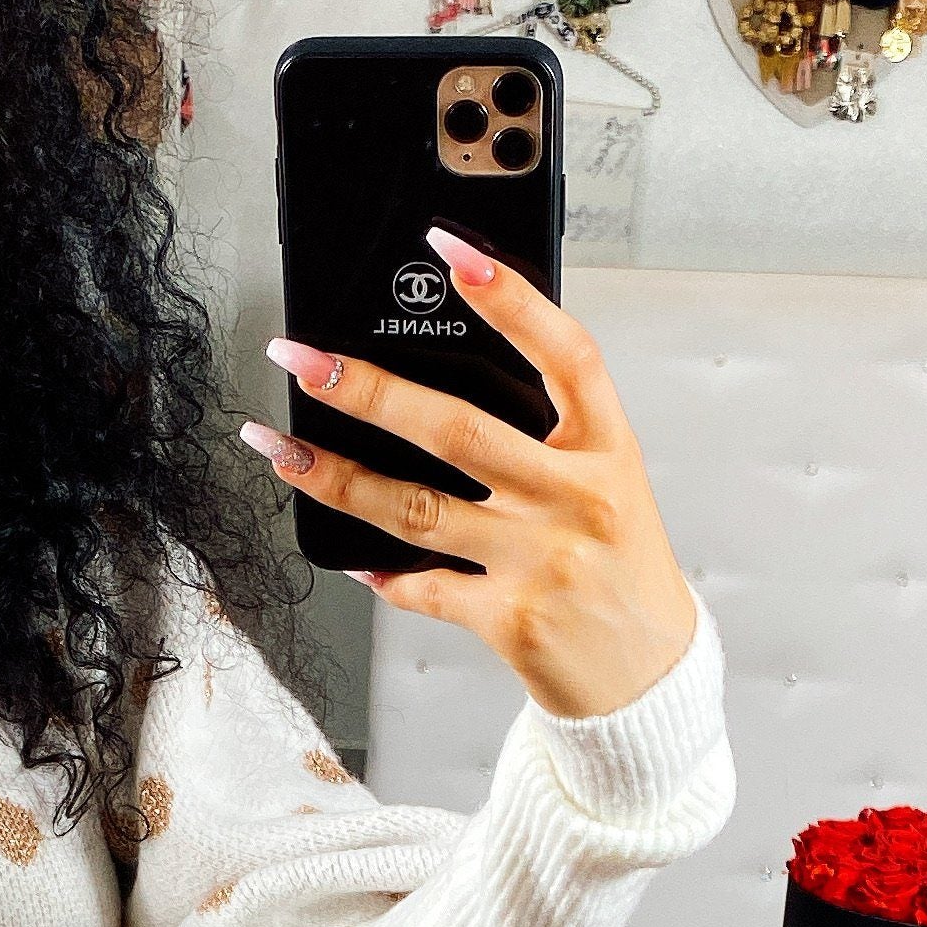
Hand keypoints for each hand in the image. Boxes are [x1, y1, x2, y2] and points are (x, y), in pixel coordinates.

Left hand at [239, 231, 697, 723]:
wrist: (648, 675)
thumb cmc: (621, 568)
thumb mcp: (610, 484)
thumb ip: (546, 437)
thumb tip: (438, 382)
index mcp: (609, 450)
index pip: (566, 354)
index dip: (510, 298)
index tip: (450, 251)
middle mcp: (576, 499)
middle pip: (458, 430)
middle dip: (368, 391)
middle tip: (303, 361)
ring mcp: (542, 561)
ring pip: (417, 508)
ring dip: (336, 476)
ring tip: (278, 448)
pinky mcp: (511, 619)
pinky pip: (424, 587)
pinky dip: (380, 571)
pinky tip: (347, 553)